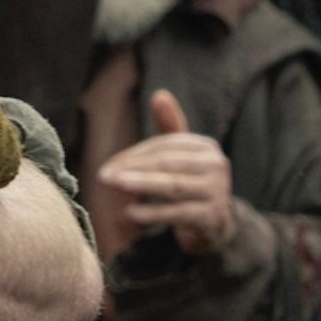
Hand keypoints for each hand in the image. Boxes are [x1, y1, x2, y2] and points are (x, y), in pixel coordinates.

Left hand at [96, 89, 234, 254]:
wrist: (215, 226)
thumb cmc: (191, 183)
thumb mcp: (182, 155)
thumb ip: (170, 126)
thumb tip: (159, 95)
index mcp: (206, 147)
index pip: (164, 146)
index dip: (133, 155)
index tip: (108, 166)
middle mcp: (216, 166)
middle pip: (167, 163)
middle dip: (132, 168)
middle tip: (103, 176)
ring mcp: (217, 192)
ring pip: (172, 186)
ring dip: (140, 185)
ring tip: (114, 185)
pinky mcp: (212, 217)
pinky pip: (178, 213)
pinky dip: (153, 213)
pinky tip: (130, 213)